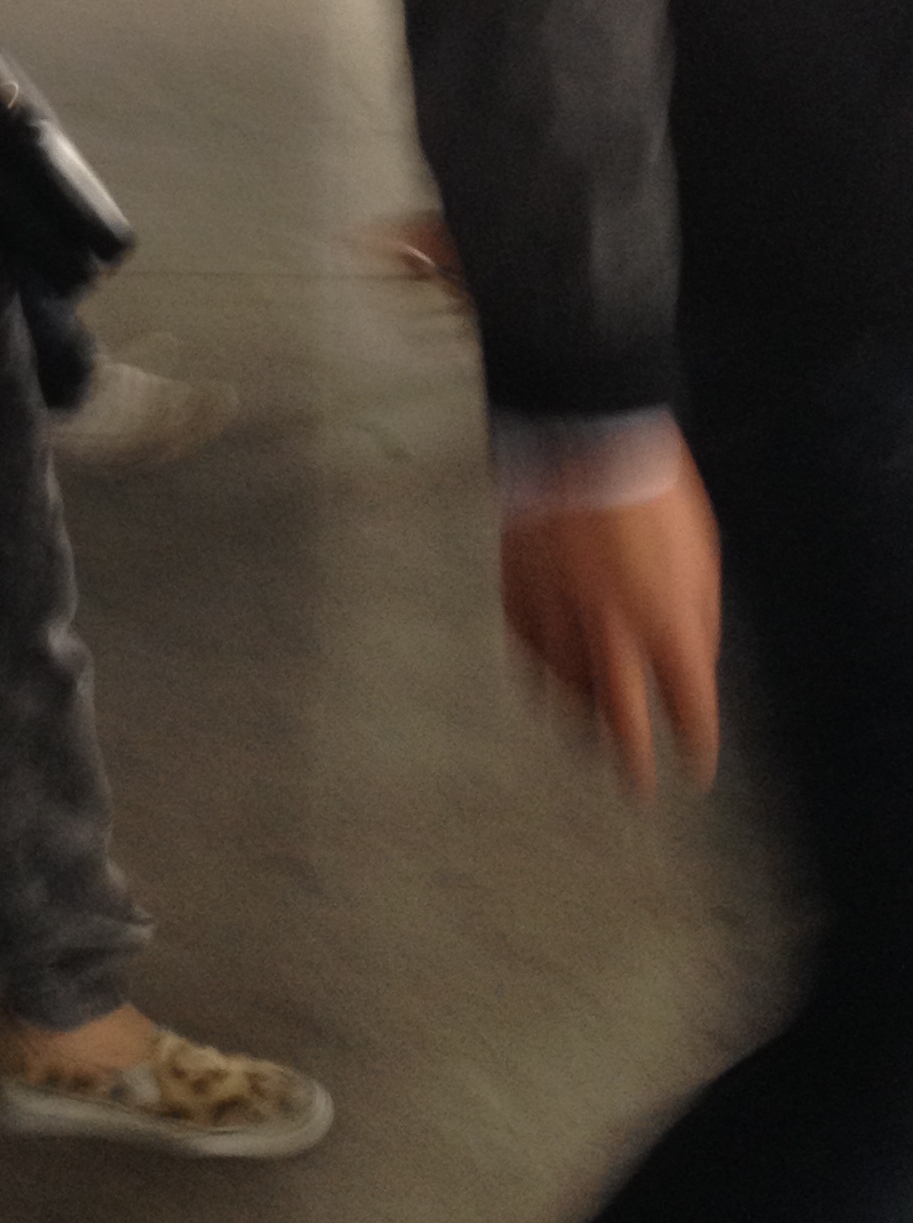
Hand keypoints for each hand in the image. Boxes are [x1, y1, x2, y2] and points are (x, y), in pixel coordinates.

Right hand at [498, 428, 721, 798]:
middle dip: (631, 762)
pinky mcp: (519, 593)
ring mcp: (560, 611)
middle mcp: (612, 627)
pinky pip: (529, 652)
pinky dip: (543, 672)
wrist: (584, 437)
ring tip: (590, 736)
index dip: (694, 744)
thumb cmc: (655, 494)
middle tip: (636, 786)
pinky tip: (553, 678)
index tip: (693, 767)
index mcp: (667, 618)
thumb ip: (697, 619)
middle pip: (621, 719)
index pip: (687, 706)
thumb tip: (692, 664)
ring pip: (567, 691)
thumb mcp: (701, 559)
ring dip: (584, 720)